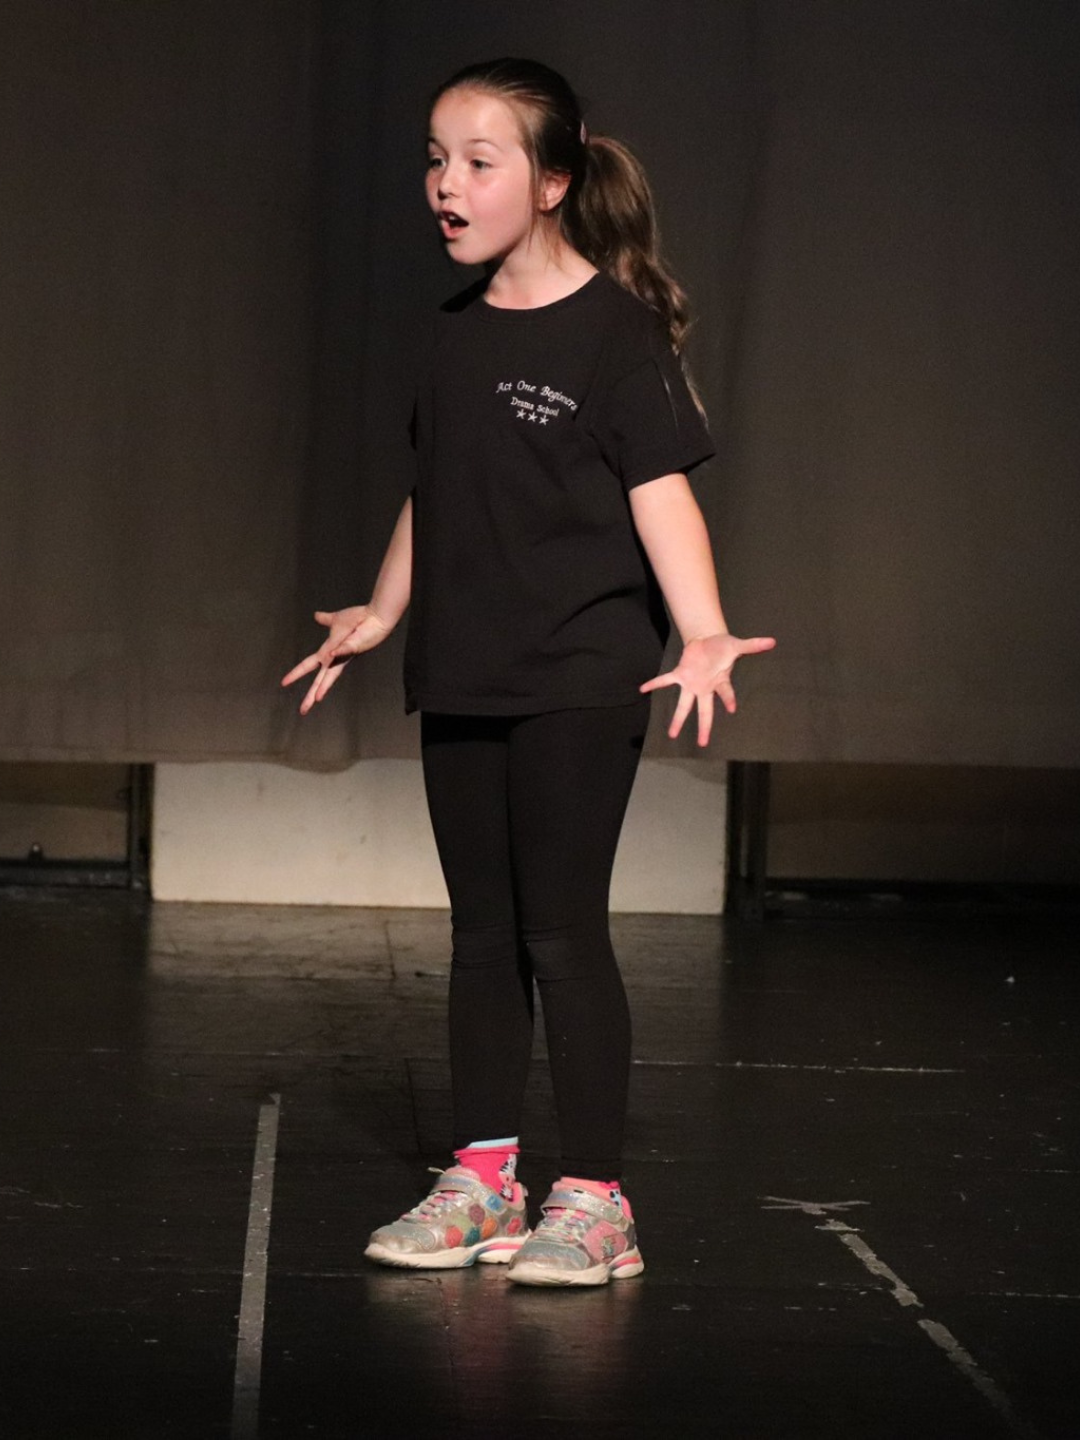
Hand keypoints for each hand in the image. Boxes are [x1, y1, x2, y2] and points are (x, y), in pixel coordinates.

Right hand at [281, 605, 391, 714]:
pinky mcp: (354, 646)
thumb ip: (326, 620)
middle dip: (311, 694)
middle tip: (302, 711)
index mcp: (330, 653)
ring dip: (324, 685)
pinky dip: (338, 652)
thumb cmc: (358, 619)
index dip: (296, 673)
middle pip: (321, 679)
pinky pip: (344, 649)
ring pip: (332, 673)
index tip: (283, 683)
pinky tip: (331, 655)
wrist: (375, 616)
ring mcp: (345, 654)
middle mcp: (336, 658)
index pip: (309, 665)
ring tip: (316, 698)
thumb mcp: (336, 620)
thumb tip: (316, 615)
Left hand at [640, 631, 775, 746]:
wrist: (708, 640)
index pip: (726, 693)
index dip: (729, 700)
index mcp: (720, 682)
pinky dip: (654, 684)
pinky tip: (642, 689)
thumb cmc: (723, 647)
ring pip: (684, 705)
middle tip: (702, 743)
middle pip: (704, 711)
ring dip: (678, 719)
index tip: (732, 709)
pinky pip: (666, 681)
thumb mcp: (738, 646)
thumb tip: (773, 641)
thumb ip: (753, 645)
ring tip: (672, 734)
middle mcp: (705, 688)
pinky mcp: (680, 674)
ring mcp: (692, 684)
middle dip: (703, 726)